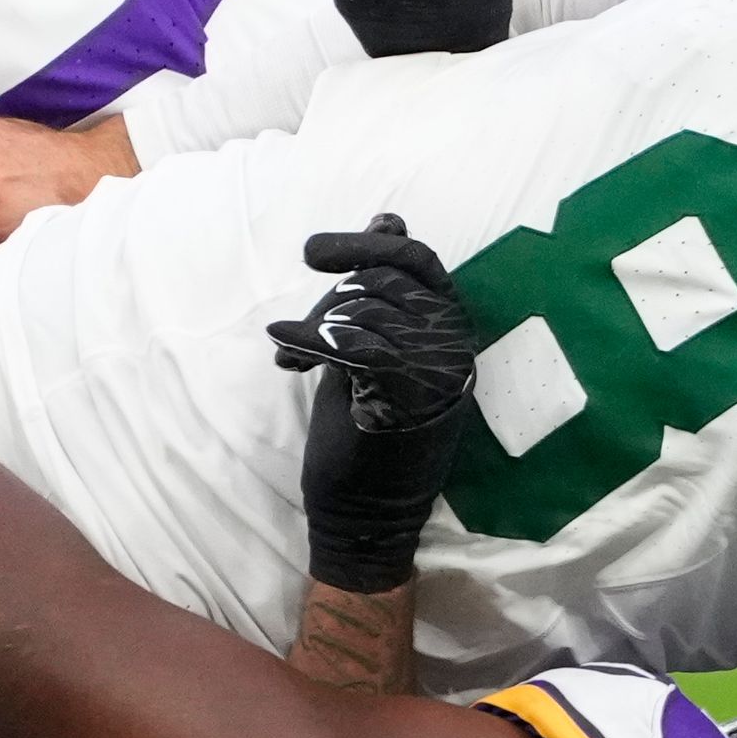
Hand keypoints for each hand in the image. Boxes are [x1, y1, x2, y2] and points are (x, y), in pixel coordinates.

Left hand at [268, 215, 474, 594]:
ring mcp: (436, 371)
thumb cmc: (363, 436)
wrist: (367, 518)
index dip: (368, 245)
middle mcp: (452, 346)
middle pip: (385, 281)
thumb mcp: (372, 349)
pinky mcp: (407, 396)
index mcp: (450, 332)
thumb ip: (380, 293)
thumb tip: (389, 219)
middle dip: (330, 299)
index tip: (314, 252)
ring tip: (291, 357)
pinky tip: (284, 350)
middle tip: (296, 333)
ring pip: (367, 310)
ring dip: (316, 329)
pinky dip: (312, 342)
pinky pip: (358, 347)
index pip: (417, 261)